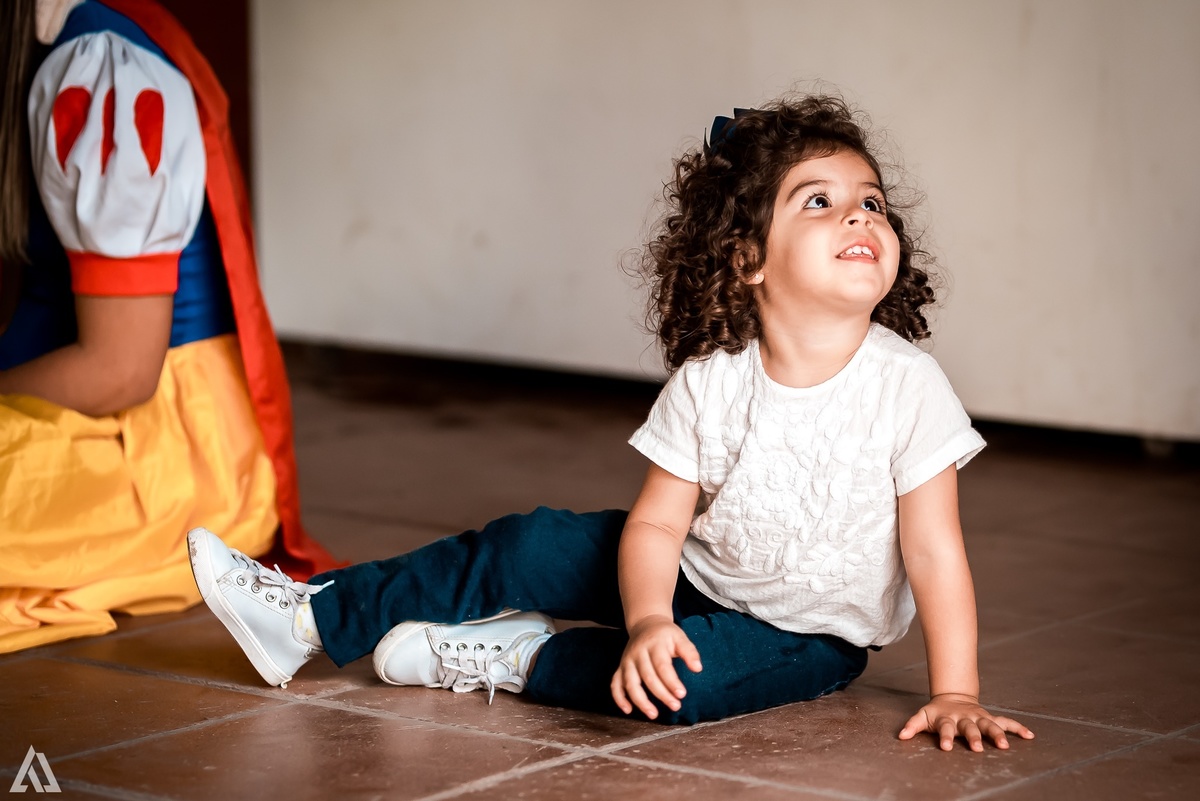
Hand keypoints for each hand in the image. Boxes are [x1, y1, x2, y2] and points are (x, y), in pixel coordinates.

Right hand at [611, 615, 701, 719]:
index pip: (662, 666)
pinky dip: (619, 698)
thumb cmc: (665, 634)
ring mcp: (627, 661)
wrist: (645, 624)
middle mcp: (638, 653)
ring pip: (630, 683)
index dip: (671, 681)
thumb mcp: (679, 637)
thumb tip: (698, 668)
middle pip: (648, 677)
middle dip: (661, 694)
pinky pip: (615, 684)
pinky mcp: (620, 667)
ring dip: (640, 701)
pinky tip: (628, 710)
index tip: (682, 694)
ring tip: (654, 714)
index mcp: (654, 645)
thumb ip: (689, 651)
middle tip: (676, 706)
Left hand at [899, 693, 1034, 751]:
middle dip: (974, 738)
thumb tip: (901, 736)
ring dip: (998, 734)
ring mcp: (979, 717)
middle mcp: (965, 718)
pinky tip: (1029, 735)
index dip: (945, 738)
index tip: (946, 748)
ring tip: (1005, 745)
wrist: (952, 697)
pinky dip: (1017, 728)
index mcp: (948, 718)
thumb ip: (912, 725)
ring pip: (990, 725)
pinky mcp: (990, 718)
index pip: (946, 729)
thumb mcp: (922, 716)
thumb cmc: (937, 712)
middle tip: (977, 748)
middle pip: (970, 728)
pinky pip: (1006, 722)